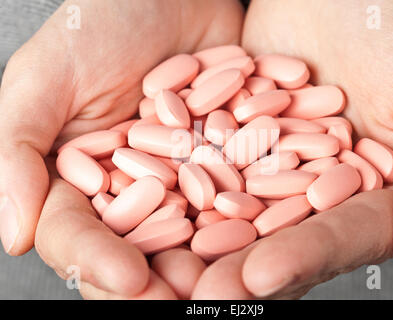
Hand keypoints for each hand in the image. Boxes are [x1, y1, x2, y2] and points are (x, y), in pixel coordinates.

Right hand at [0, 0, 243, 297]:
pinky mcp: (229, 160)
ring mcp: (186, 178)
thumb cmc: (101, 22)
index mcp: (79, 180)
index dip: (99, 263)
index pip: (79, 236)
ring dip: (214, 263)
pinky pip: (243, 193)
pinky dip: (257, 215)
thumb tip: (13, 237)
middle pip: (142, 249)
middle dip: (163, 280)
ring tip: (236, 286)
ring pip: (195, 233)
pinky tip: (272, 238)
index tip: (130, 283)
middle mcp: (133, 188)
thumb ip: (18, 151)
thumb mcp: (47, 78)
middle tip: (189, 300)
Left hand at [191, 0, 392, 298]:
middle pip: (278, 239)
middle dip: (238, 268)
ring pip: (234, 212)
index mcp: (367, 194)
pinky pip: (205, 166)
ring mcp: (269, 169)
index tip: (257, 279)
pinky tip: (147, 202)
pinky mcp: (233, 142)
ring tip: (163, 267)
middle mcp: (314, 192)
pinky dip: (179, 183)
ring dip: (199, 239)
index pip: (337, 236)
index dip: (301, 258)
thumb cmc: (392, 29)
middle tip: (197, 294)